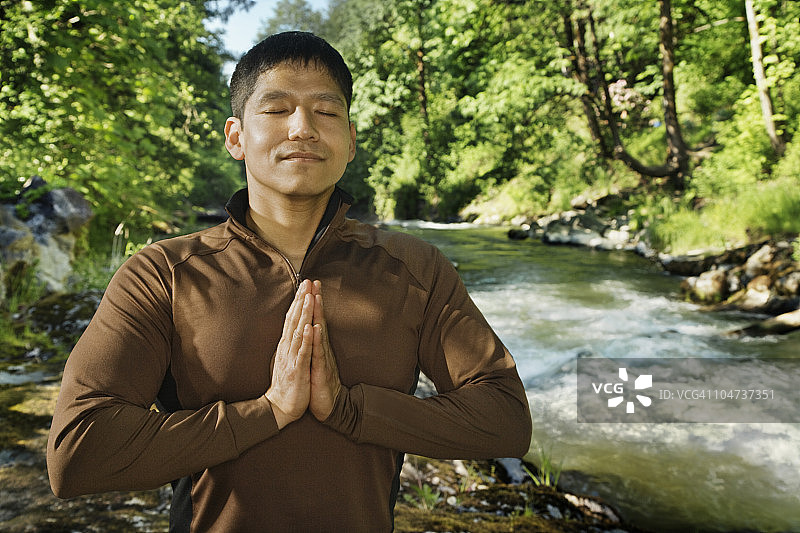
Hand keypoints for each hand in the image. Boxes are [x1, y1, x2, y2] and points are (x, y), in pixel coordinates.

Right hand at [265, 279, 314, 428]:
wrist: (279, 408)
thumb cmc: (287, 384)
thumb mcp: (287, 359)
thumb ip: (290, 343)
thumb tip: (293, 327)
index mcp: (286, 345)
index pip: (292, 318)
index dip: (299, 301)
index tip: (305, 285)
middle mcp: (287, 348)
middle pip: (294, 320)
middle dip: (301, 301)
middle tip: (307, 282)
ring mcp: (291, 358)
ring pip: (298, 332)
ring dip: (304, 314)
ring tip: (309, 298)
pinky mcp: (297, 370)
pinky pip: (303, 353)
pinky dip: (307, 339)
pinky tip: (310, 327)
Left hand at [309, 281, 342, 420]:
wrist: (328, 406)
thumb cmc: (319, 383)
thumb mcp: (313, 360)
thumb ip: (313, 344)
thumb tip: (309, 328)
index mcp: (317, 346)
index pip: (313, 319)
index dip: (311, 303)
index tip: (309, 285)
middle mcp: (321, 348)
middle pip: (318, 320)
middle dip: (316, 301)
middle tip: (314, 282)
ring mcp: (323, 358)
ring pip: (320, 333)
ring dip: (317, 315)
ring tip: (315, 298)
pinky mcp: (322, 370)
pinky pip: (319, 353)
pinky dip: (317, 340)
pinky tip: (315, 328)